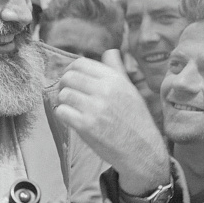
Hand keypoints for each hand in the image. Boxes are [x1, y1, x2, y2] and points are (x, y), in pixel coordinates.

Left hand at [55, 49, 169, 194]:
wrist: (142, 150)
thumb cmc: (135, 120)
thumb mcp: (130, 90)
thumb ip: (116, 70)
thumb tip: (109, 52)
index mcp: (114, 79)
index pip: (80, 63)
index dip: (71, 70)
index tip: (71, 78)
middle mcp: (104, 90)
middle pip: (68, 77)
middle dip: (64, 85)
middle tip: (68, 94)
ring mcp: (94, 108)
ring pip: (63, 94)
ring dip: (63, 101)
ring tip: (71, 107)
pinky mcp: (86, 125)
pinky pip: (62, 111)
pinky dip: (63, 114)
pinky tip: (71, 118)